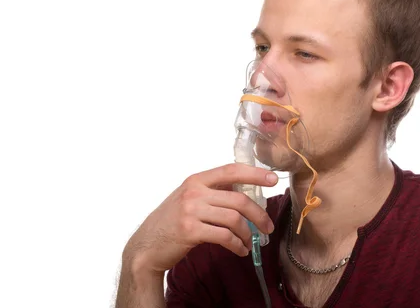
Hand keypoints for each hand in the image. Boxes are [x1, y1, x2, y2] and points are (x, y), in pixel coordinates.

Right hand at [122, 163, 278, 275]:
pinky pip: (224, 237)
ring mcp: (191, 211)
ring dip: (248, 234)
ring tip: (249, 243)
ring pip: (234, 219)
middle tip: (268, 226)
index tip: (272, 179)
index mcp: (197, 180)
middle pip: (238, 199)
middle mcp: (194, 192)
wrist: (146, 244)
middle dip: (259, 214)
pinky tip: (239, 250)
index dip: (254, 174)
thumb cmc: (171, 221)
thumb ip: (212, 192)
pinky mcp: (190, 231)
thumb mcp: (189, 198)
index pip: (231, 170)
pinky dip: (237, 245)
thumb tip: (244, 192)